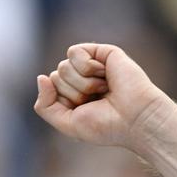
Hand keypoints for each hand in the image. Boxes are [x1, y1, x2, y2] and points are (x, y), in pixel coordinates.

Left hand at [33, 43, 176, 149]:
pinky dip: (86, 67)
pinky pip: (74, 52)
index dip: (64, 102)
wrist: (135, 118)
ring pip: (63, 66)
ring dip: (82, 83)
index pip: (49, 88)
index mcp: (72, 95)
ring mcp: (91, 65)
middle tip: (97, 100)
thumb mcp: (66, 123)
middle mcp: (81, 78)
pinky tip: (104, 75)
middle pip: (56, 76)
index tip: (85, 110)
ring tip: (104, 89)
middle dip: (73, 92)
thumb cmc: (105, 125)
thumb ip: (45, 105)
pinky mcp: (102, 52)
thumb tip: (41, 77)